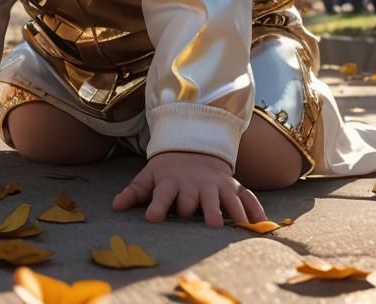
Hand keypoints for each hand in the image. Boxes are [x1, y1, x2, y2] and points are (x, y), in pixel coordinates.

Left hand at [112, 151, 266, 228]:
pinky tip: (260, 223)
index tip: (152, 218)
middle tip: (208, 224)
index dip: (157, 206)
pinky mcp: (232, 187)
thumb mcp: (149, 177)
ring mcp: (216, 185)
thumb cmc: (169, 171)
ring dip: (227, 211)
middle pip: (195, 199)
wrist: (194, 148)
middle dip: (199, 209)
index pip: (163, 194)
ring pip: (222, 198)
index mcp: (172, 182)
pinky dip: (254, 209)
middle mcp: (195, 184)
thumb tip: (115, 206)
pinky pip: (246, 197)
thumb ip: (135, 192)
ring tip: (228, 226)